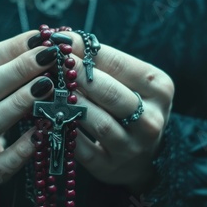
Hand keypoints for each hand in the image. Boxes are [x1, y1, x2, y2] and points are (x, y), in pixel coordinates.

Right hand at [0, 31, 70, 186]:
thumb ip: (10, 60)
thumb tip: (47, 39)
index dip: (14, 48)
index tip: (42, 38)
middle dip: (20, 70)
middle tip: (50, 58)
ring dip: (21, 102)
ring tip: (48, 86)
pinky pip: (5, 160)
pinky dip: (23, 148)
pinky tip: (42, 133)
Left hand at [55, 32, 174, 193]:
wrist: (142, 154)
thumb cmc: (130, 107)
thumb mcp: (129, 83)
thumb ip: (104, 64)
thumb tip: (64, 39)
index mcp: (159, 89)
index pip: (119, 64)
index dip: (85, 50)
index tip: (58, 39)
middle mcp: (151, 119)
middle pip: (110, 93)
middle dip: (76, 75)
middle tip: (51, 62)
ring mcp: (132, 147)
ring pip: (97, 122)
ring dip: (69, 103)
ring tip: (48, 88)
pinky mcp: (110, 168)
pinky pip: (82, 148)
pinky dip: (64, 131)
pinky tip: (49, 117)